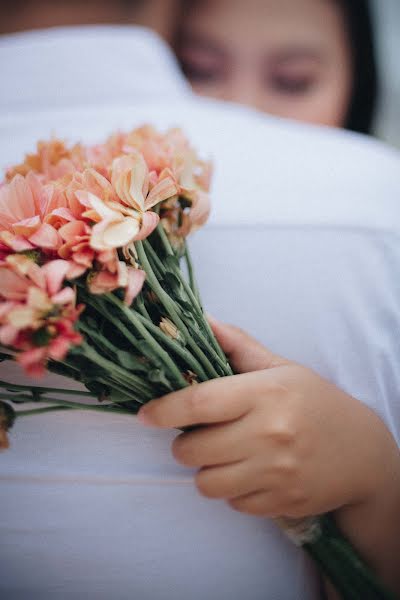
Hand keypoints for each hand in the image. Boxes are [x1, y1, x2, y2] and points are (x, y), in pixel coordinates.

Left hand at [138, 319, 395, 518]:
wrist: (363, 452)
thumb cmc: (315, 402)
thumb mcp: (280, 368)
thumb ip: (238, 345)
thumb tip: (202, 320)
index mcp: (266, 393)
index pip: (200, 402)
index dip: (165, 410)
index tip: (146, 413)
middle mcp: (270, 434)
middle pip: (193, 449)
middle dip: (183, 442)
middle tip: (197, 433)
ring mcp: (277, 473)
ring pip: (206, 483)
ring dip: (205, 469)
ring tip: (222, 454)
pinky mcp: (282, 503)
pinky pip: (232, 504)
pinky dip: (231, 490)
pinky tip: (248, 472)